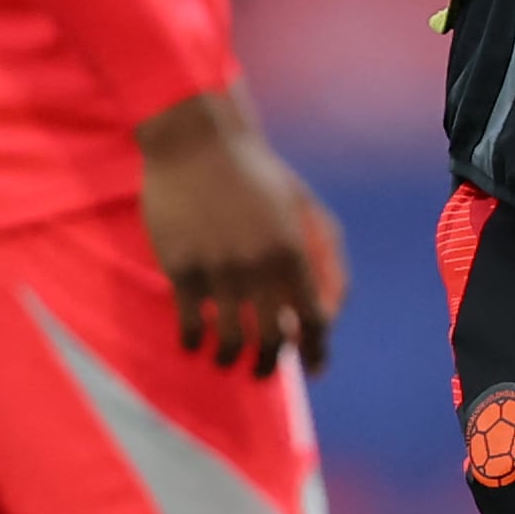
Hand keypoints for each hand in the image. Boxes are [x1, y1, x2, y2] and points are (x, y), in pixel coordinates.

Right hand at [137, 88, 337, 374]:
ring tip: (225, 360)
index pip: (315, 320)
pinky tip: (193, 341)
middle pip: (274, 340)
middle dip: (270, 365)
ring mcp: (219, 269)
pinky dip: (194, 341)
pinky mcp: (181, 267)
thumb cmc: (257, 176)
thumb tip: (333, 309)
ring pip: (229, 339)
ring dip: (228, 359)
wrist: (198, 143)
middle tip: (262, 370)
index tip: (315, 369)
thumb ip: (328, 257)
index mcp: (295, 252)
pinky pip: (190, 322)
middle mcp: (260, 267)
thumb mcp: (306, 208)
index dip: (318, 351)